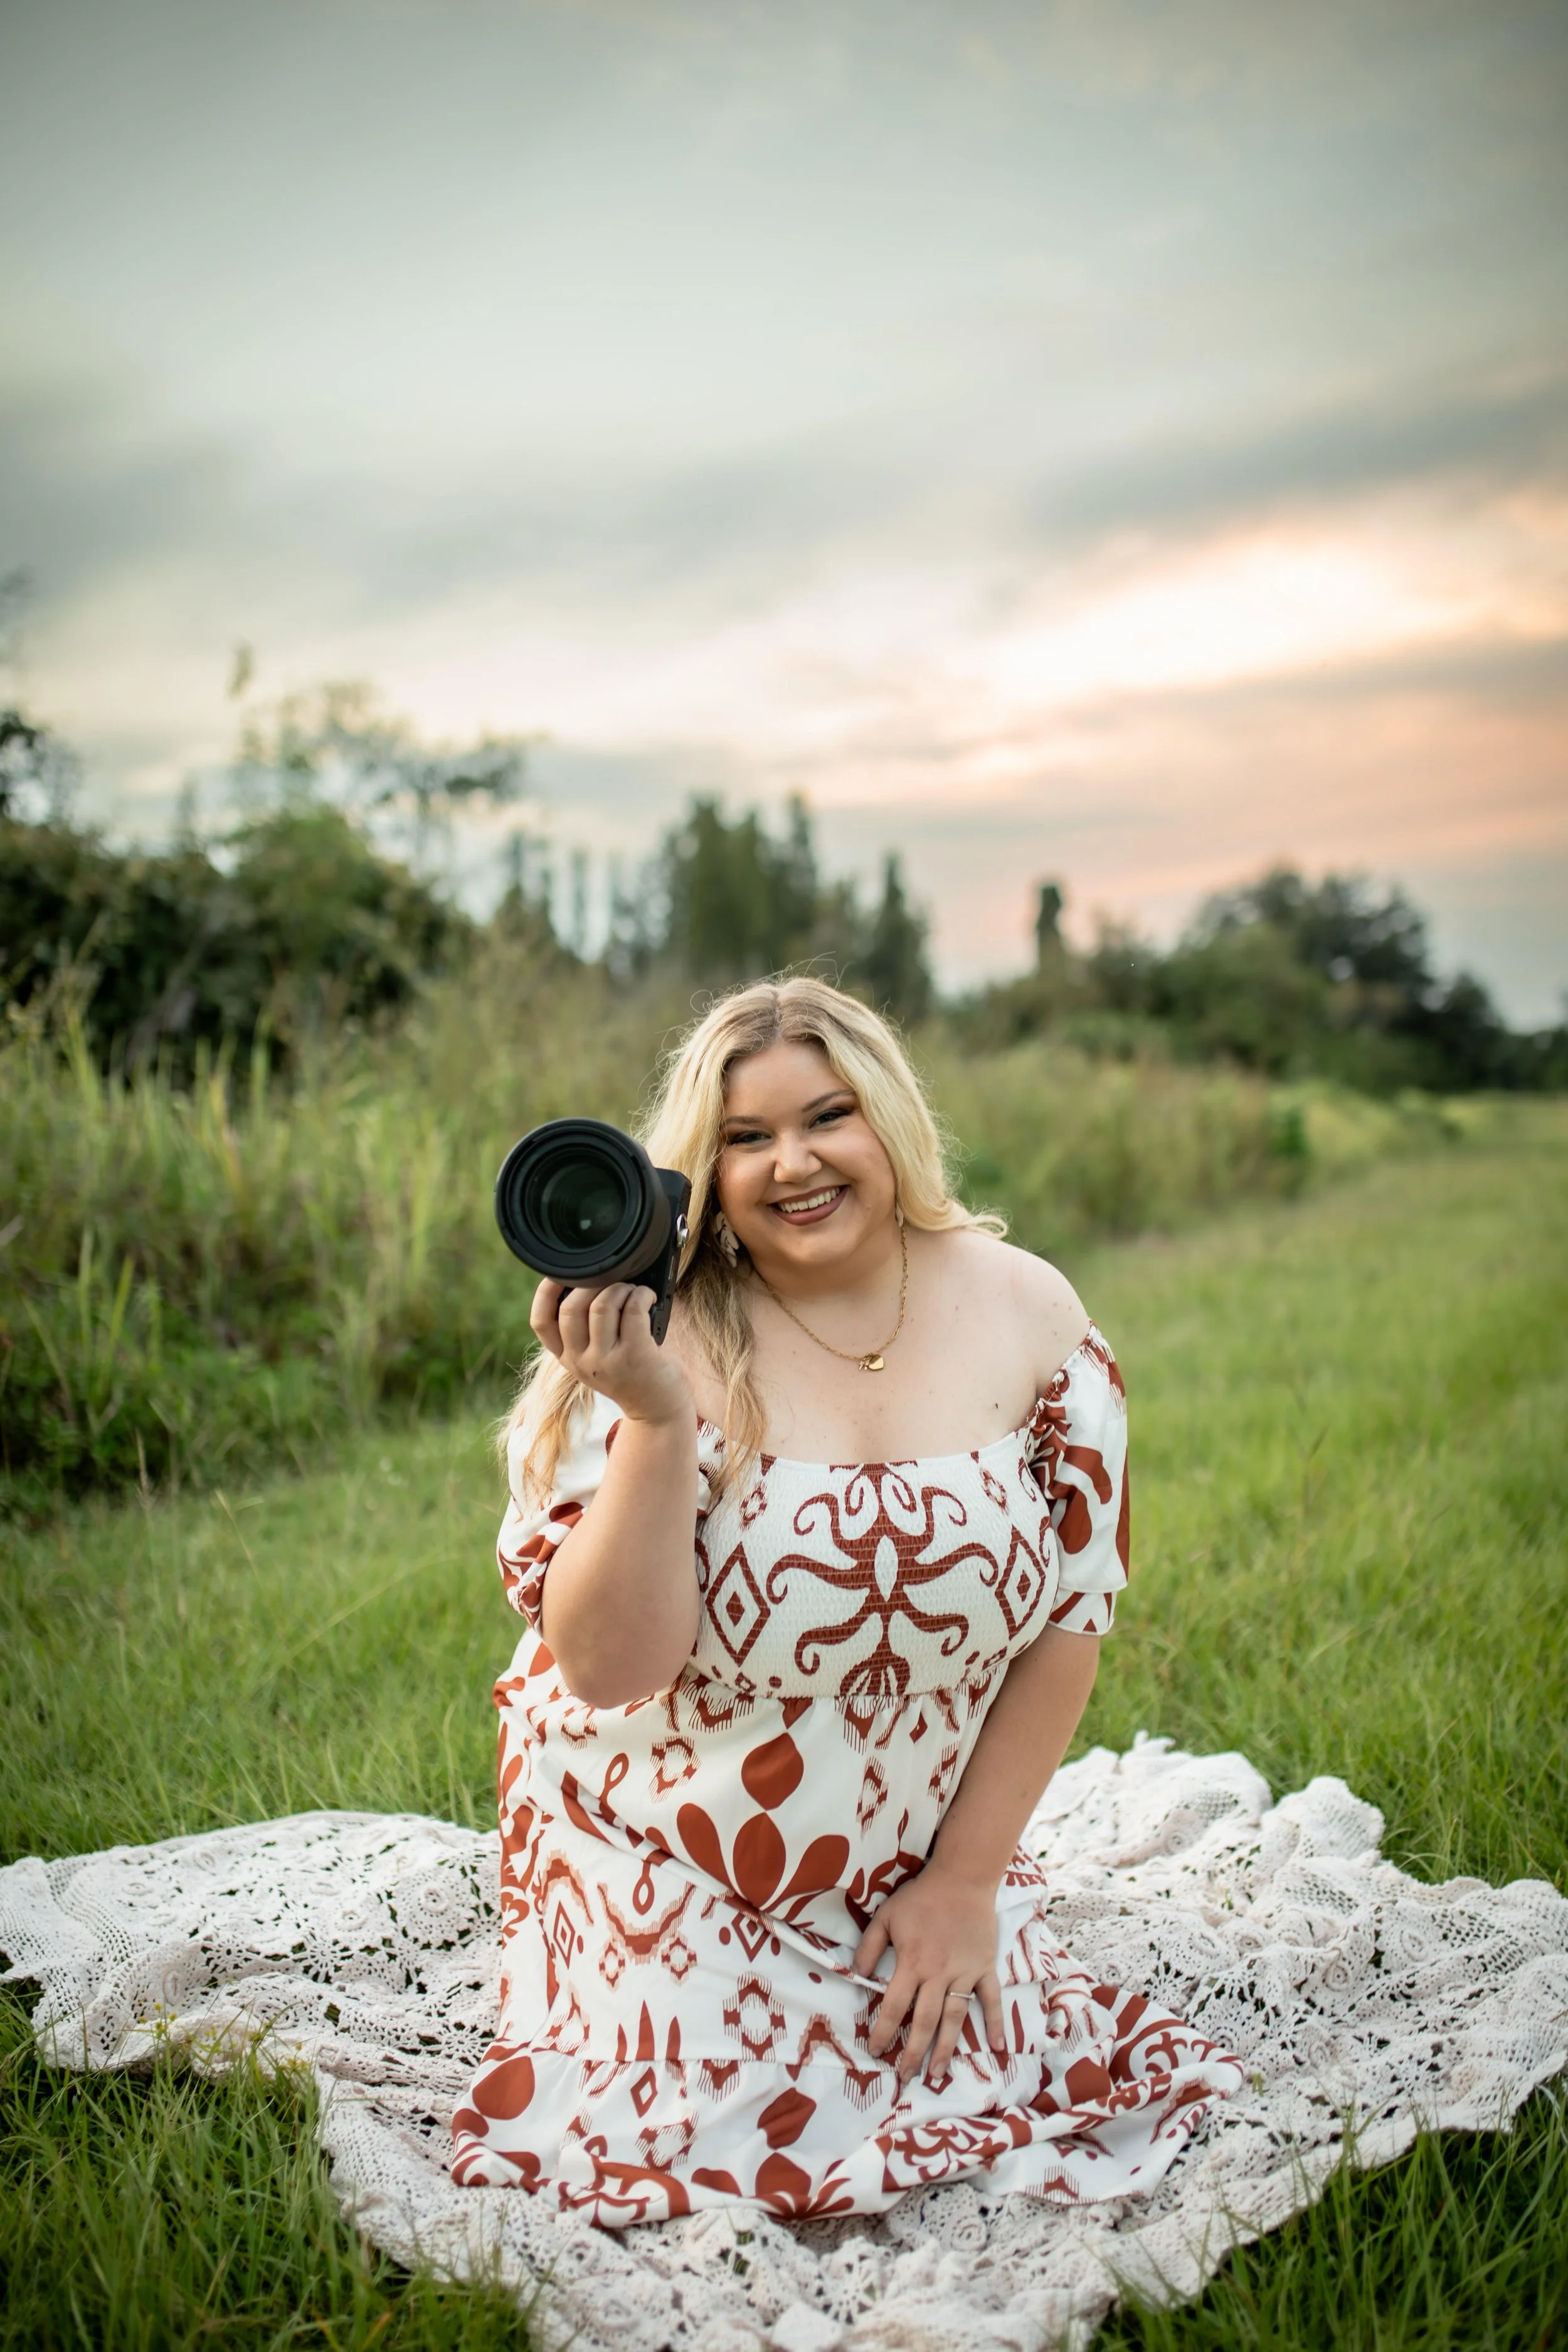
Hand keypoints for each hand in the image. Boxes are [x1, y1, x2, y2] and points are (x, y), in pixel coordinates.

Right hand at [530, 1279, 691, 1427]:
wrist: (657, 1409)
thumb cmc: (630, 1372)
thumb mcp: (595, 1357)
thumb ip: (584, 1330)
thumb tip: (586, 1281)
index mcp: (566, 1357)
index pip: (540, 1322)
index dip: (544, 1293)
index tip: (558, 1274)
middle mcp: (580, 1361)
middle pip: (571, 1306)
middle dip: (593, 1283)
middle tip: (614, 1284)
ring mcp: (606, 1361)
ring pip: (602, 1304)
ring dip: (620, 1288)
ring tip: (633, 1291)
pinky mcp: (634, 1356)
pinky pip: (632, 1309)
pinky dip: (641, 1294)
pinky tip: (648, 1297)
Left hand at [854, 1861, 1007, 2087]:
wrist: (962, 1877)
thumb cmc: (921, 1898)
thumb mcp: (886, 1916)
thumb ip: (869, 1947)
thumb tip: (855, 1976)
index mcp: (912, 1962)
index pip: (894, 2006)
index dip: (883, 2031)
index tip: (875, 2052)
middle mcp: (938, 1973)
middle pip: (924, 2021)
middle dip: (913, 2053)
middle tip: (906, 2078)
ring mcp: (965, 1972)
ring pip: (955, 2018)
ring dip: (946, 2049)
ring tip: (937, 2074)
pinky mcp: (986, 1967)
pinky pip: (992, 1999)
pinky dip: (996, 2023)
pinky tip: (997, 2047)